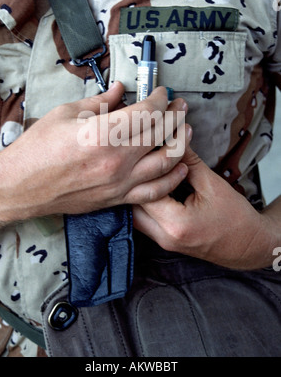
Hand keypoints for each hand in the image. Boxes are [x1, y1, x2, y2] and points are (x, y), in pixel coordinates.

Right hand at [0, 83, 189, 229]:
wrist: (22, 187)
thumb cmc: (38, 149)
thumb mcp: (65, 114)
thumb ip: (98, 102)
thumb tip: (118, 91)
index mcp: (102, 133)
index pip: (146, 112)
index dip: (159, 98)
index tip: (161, 92)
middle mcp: (116, 159)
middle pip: (161, 134)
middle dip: (176, 115)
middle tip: (180, 105)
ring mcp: (119, 182)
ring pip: (165, 163)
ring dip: (181, 144)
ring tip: (186, 131)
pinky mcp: (117, 198)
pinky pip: (154, 192)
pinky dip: (171, 179)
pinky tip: (179, 168)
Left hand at [133, 145, 277, 269]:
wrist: (248, 245)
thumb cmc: (235, 217)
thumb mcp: (211, 183)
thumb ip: (188, 160)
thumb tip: (173, 137)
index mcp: (176, 223)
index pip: (146, 189)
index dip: (146, 167)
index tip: (149, 151)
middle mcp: (164, 236)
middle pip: (133, 204)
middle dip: (136, 181)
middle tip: (141, 161)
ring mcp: (162, 242)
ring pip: (134, 214)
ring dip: (138, 194)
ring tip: (145, 174)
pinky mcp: (163, 241)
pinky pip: (143, 221)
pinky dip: (144, 204)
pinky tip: (151, 188)